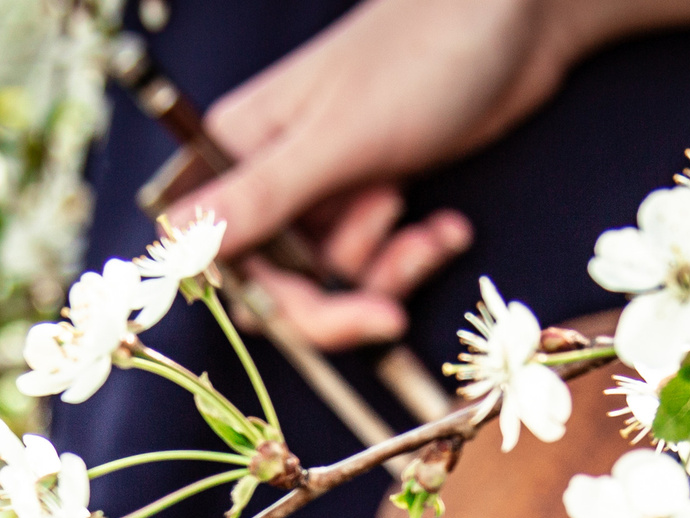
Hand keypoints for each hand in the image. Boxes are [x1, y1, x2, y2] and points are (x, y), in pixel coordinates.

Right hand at [179, 0, 689, 348]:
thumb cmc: (421, 56)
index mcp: (239, 151)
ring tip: (427, 226)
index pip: (220, 257)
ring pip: (333, 278)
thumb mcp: (338, 139)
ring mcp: (327, 188)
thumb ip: (261, 198)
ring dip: (387, 268)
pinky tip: (449, 227)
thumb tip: (173, 246)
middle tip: (388, 308)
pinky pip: (379, 260)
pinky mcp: (375, 196)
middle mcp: (274, 174)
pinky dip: (415, 253)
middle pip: (276, 282)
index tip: (322, 316)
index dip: (266, 300)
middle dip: (336, 299)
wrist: (516, 21)